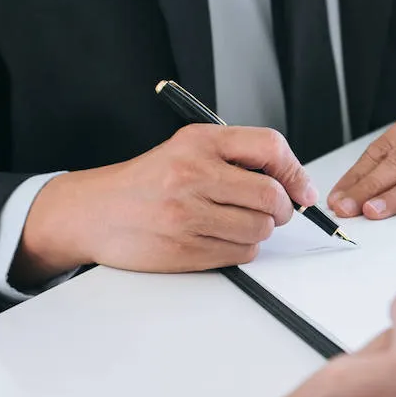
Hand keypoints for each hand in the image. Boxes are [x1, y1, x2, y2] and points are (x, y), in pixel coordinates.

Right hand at [15, 125, 317, 283]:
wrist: (94, 212)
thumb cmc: (147, 181)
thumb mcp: (187, 149)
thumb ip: (236, 157)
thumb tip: (293, 183)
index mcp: (199, 143)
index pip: (270, 147)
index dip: (295, 171)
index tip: (301, 190)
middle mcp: (193, 174)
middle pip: (272, 196)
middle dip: (282, 208)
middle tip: (273, 211)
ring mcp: (188, 214)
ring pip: (260, 229)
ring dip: (259, 230)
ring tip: (236, 222)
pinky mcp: (185, 248)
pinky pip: (241, 254)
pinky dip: (241, 249)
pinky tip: (219, 237)